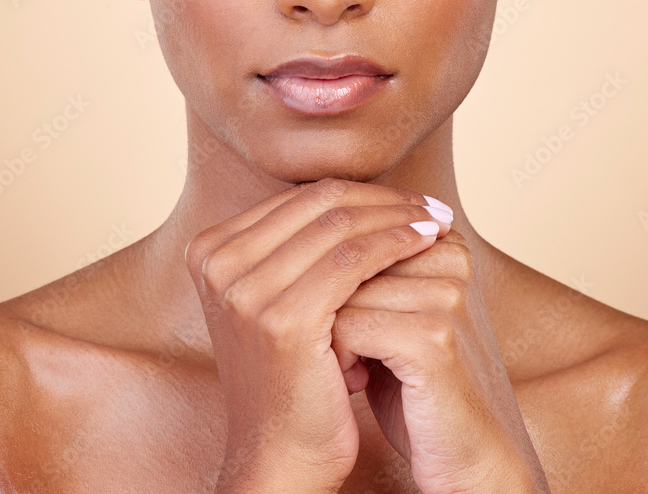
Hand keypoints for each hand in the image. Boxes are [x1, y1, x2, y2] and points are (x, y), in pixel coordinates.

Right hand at [184, 177, 453, 493]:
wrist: (279, 456)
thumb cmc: (291, 375)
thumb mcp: (279, 297)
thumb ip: (298, 245)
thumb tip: (361, 194)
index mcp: (210, 249)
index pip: (301, 197)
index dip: (362, 191)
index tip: (408, 198)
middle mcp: (217, 261)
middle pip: (319, 203)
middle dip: (384, 199)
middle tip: (430, 203)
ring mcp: (245, 289)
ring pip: (340, 226)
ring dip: (397, 218)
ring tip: (436, 221)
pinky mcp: (281, 318)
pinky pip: (352, 261)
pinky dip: (394, 244)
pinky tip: (425, 244)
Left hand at [332, 223, 550, 492]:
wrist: (469, 455)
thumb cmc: (420, 386)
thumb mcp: (395, 314)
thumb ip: (370, 271)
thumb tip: (306, 231)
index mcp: (446, 242)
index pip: (356, 231)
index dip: (337, 277)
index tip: (347, 316)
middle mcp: (451, 258)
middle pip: (348, 256)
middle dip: (330, 300)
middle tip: (341, 345)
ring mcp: (446, 295)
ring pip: (343, 289)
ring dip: (328, 331)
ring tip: (349, 364)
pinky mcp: (433, 338)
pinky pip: (349, 326)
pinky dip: (337, 356)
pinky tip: (354, 379)